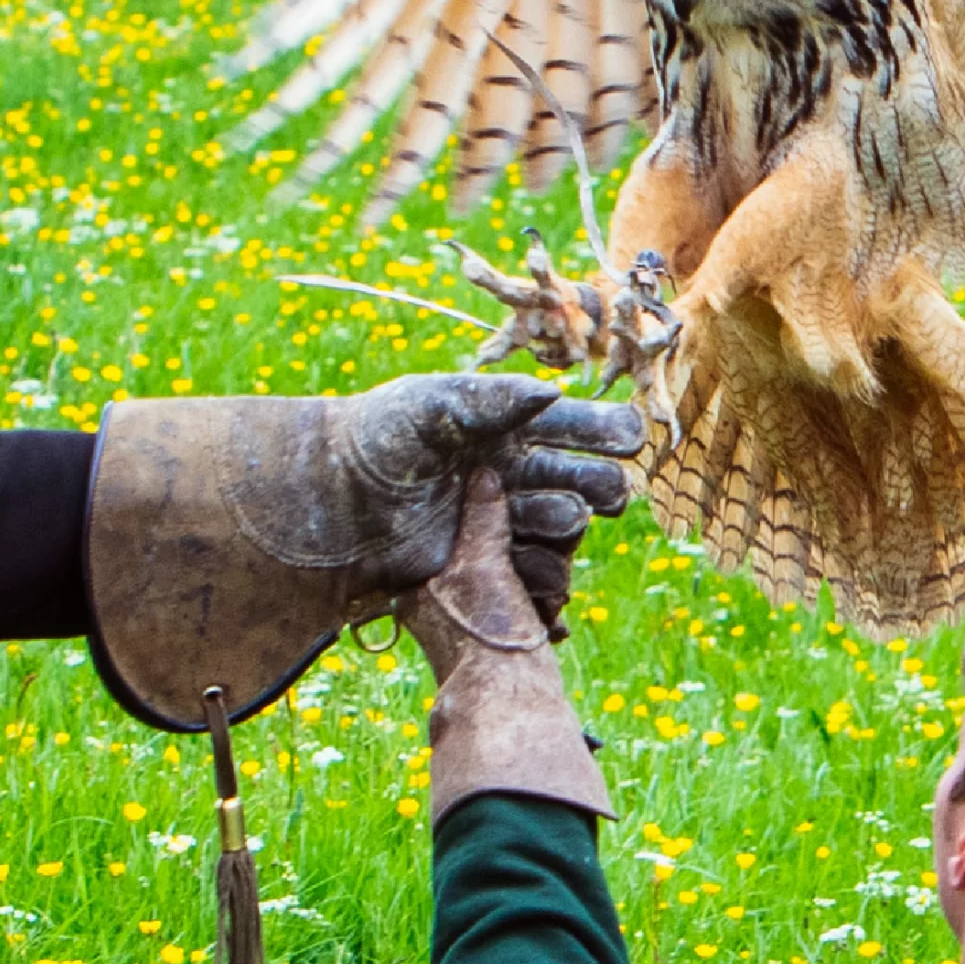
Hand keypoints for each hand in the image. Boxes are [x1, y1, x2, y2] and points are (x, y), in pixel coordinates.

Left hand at [276, 373, 643, 634]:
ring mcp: (503, 518)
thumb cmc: (376, 439)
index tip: (632, 437)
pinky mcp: (487, 561)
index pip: (574, 426)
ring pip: (564, 525)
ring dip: (567, 522)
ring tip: (552, 516)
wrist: (332, 502)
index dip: (607, 430)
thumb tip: (552, 393)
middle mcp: (514, 471)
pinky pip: (536, 569)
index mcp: (508, 426)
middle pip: (582, 478)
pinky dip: (550, 570)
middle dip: (600, 483)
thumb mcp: (430, 406)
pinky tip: (554, 566)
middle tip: (606, 491)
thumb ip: (491, 400)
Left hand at [398, 471, 611, 821]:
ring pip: (516, 570)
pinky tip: (553, 613)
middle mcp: (440, 598)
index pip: (455, 524)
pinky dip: (546, 600)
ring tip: (550, 591)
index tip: (521, 497)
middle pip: (490, 545)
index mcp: (419, 580)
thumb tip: (483, 472)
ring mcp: (473, 618)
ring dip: (542, 575)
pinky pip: (530, 598)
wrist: (511, 708)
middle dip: (527, 545)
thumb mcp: (481, 564)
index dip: (490, 508)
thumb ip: (482, 518)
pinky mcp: (502, 633)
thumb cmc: (485, 636)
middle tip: (547, 547)